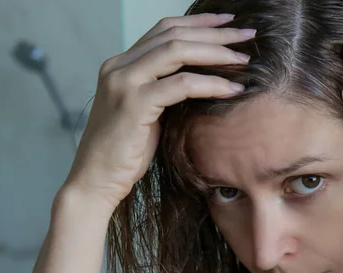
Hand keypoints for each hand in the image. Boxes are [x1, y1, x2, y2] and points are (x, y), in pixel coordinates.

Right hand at [64, 13, 253, 209]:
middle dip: (215, 32)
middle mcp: (118, 66)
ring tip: (244, 59)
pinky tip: (233, 89)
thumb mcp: (145, 112)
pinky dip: (211, 84)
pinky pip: (181, 85)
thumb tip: (199, 79)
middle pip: (174, 35)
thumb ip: (162, 90)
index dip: (198, 23)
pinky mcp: (134, 104)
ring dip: (216, 52)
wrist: (96, 180)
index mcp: (120, 64)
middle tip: (247, 34)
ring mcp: (124, 83)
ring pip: (177, 52)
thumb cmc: (124, 152)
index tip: (228, 22)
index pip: (163, 29)